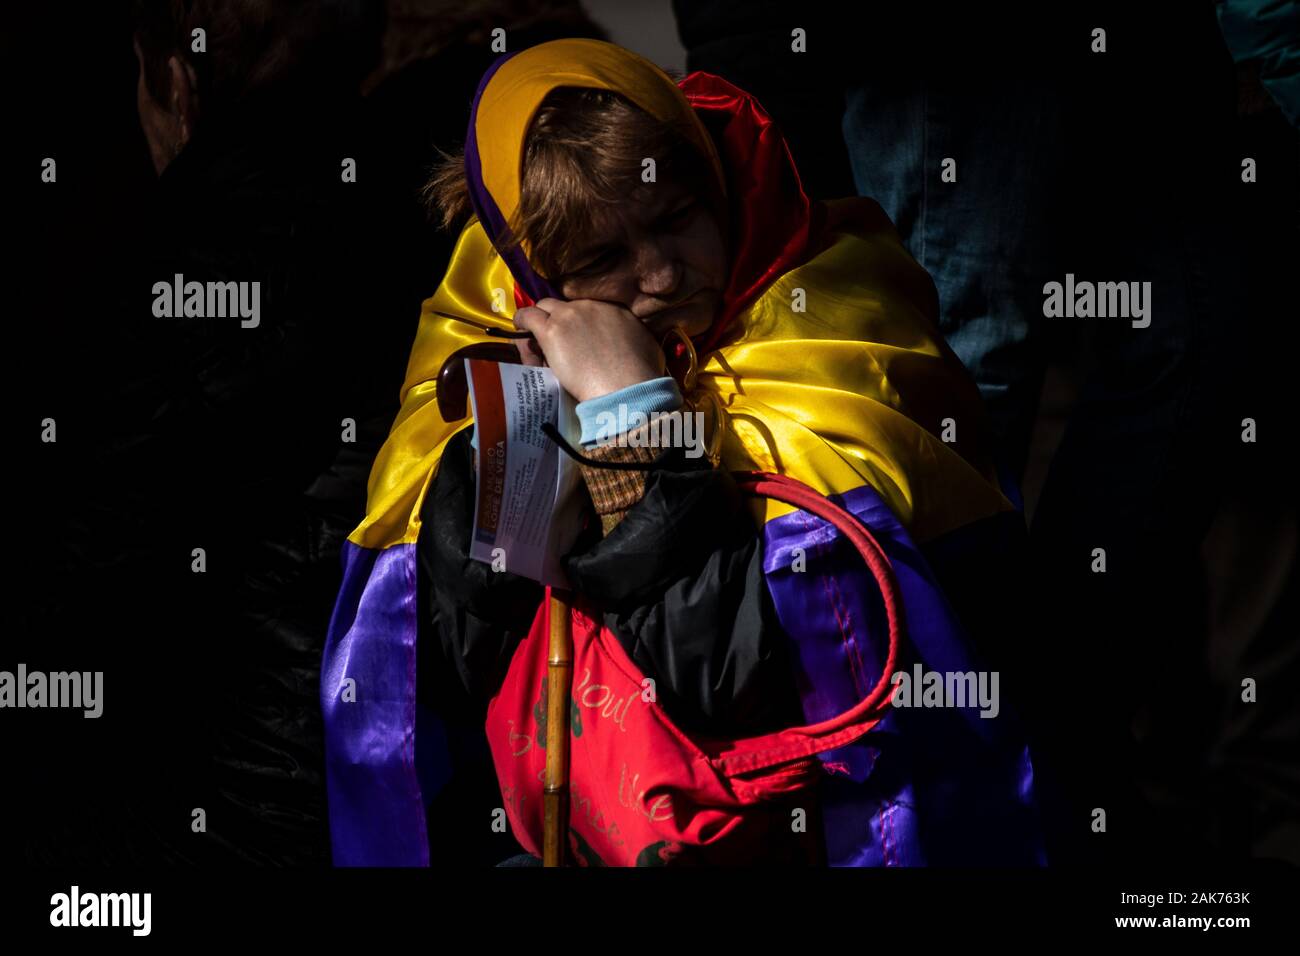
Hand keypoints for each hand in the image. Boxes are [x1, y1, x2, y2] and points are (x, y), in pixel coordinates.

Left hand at [511, 298, 665, 402]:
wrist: (628, 387)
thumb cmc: (643, 374)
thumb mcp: (649, 348)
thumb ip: (638, 338)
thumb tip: (635, 339)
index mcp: (615, 309)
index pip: (588, 306)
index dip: (580, 319)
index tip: (578, 333)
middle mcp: (591, 306)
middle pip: (566, 303)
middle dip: (559, 316)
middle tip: (557, 335)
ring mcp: (570, 315)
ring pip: (545, 306)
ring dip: (541, 318)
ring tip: (536, 333)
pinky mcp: (552, 330)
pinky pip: (528, 316)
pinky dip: (522, 320)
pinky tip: (519, 327)